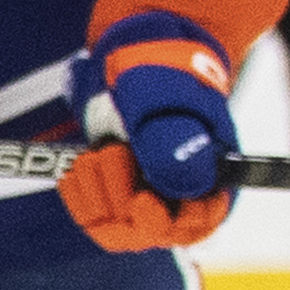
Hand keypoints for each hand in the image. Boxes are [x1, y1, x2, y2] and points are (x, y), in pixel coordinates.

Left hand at [63, 15, 236, 250]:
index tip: (142, 201)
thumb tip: (187, 185)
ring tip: (98, 151)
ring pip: (117, 229)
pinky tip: (78, 168)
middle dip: (120, 197)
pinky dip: (79, 197)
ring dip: (97, 193)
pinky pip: (94, 219)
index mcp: (211, 168)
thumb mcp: (159, 97)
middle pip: (148, 232)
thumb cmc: (155, 71)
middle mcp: (182, 190)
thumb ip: (171, 139)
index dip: (169, 223)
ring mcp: (148, 195)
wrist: (132, 57)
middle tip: (112, 152)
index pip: (198, 224)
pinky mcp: (118, 195)